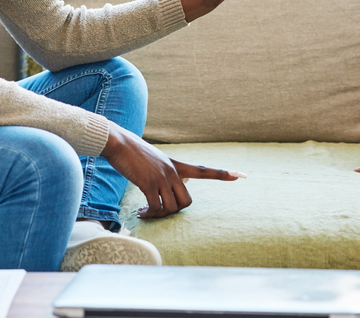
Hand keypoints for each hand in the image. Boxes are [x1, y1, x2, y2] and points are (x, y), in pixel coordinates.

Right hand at [102, 126, 244, 218]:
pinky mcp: (149, 184)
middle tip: (158, 212)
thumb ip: (169, 171)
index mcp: (176, 165)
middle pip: (187, 201)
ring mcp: (162, 177)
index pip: (203, 170)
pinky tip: (140, 213)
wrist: (118, 142)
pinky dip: (149, 214)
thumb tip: (180, 181)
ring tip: (145, 212)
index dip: (222, 174)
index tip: (241, 175)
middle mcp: (173, 172)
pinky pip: (156, 208)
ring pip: (173, 208)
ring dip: (159, 215)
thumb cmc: (133, 152)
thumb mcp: (157, 160)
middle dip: (175, 211)